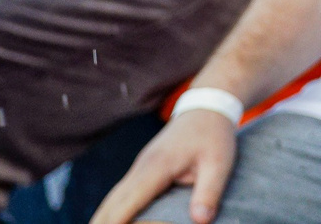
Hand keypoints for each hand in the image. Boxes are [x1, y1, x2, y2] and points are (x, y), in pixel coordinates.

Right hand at [91, 107, 237, 223]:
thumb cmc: (214, 136)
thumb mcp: (220, 163)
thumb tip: (200, 221)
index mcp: (158, 166)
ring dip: (102, 216)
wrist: (207, 108)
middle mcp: (141, 167)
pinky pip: (121, 193)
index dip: (114, 221)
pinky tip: (107, 220)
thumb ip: (209, 192)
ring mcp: (139, 167)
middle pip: (112, 201)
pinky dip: (111, 209)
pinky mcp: (142, 170)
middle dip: (100, 221)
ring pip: (113, 197)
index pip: (129, 200)